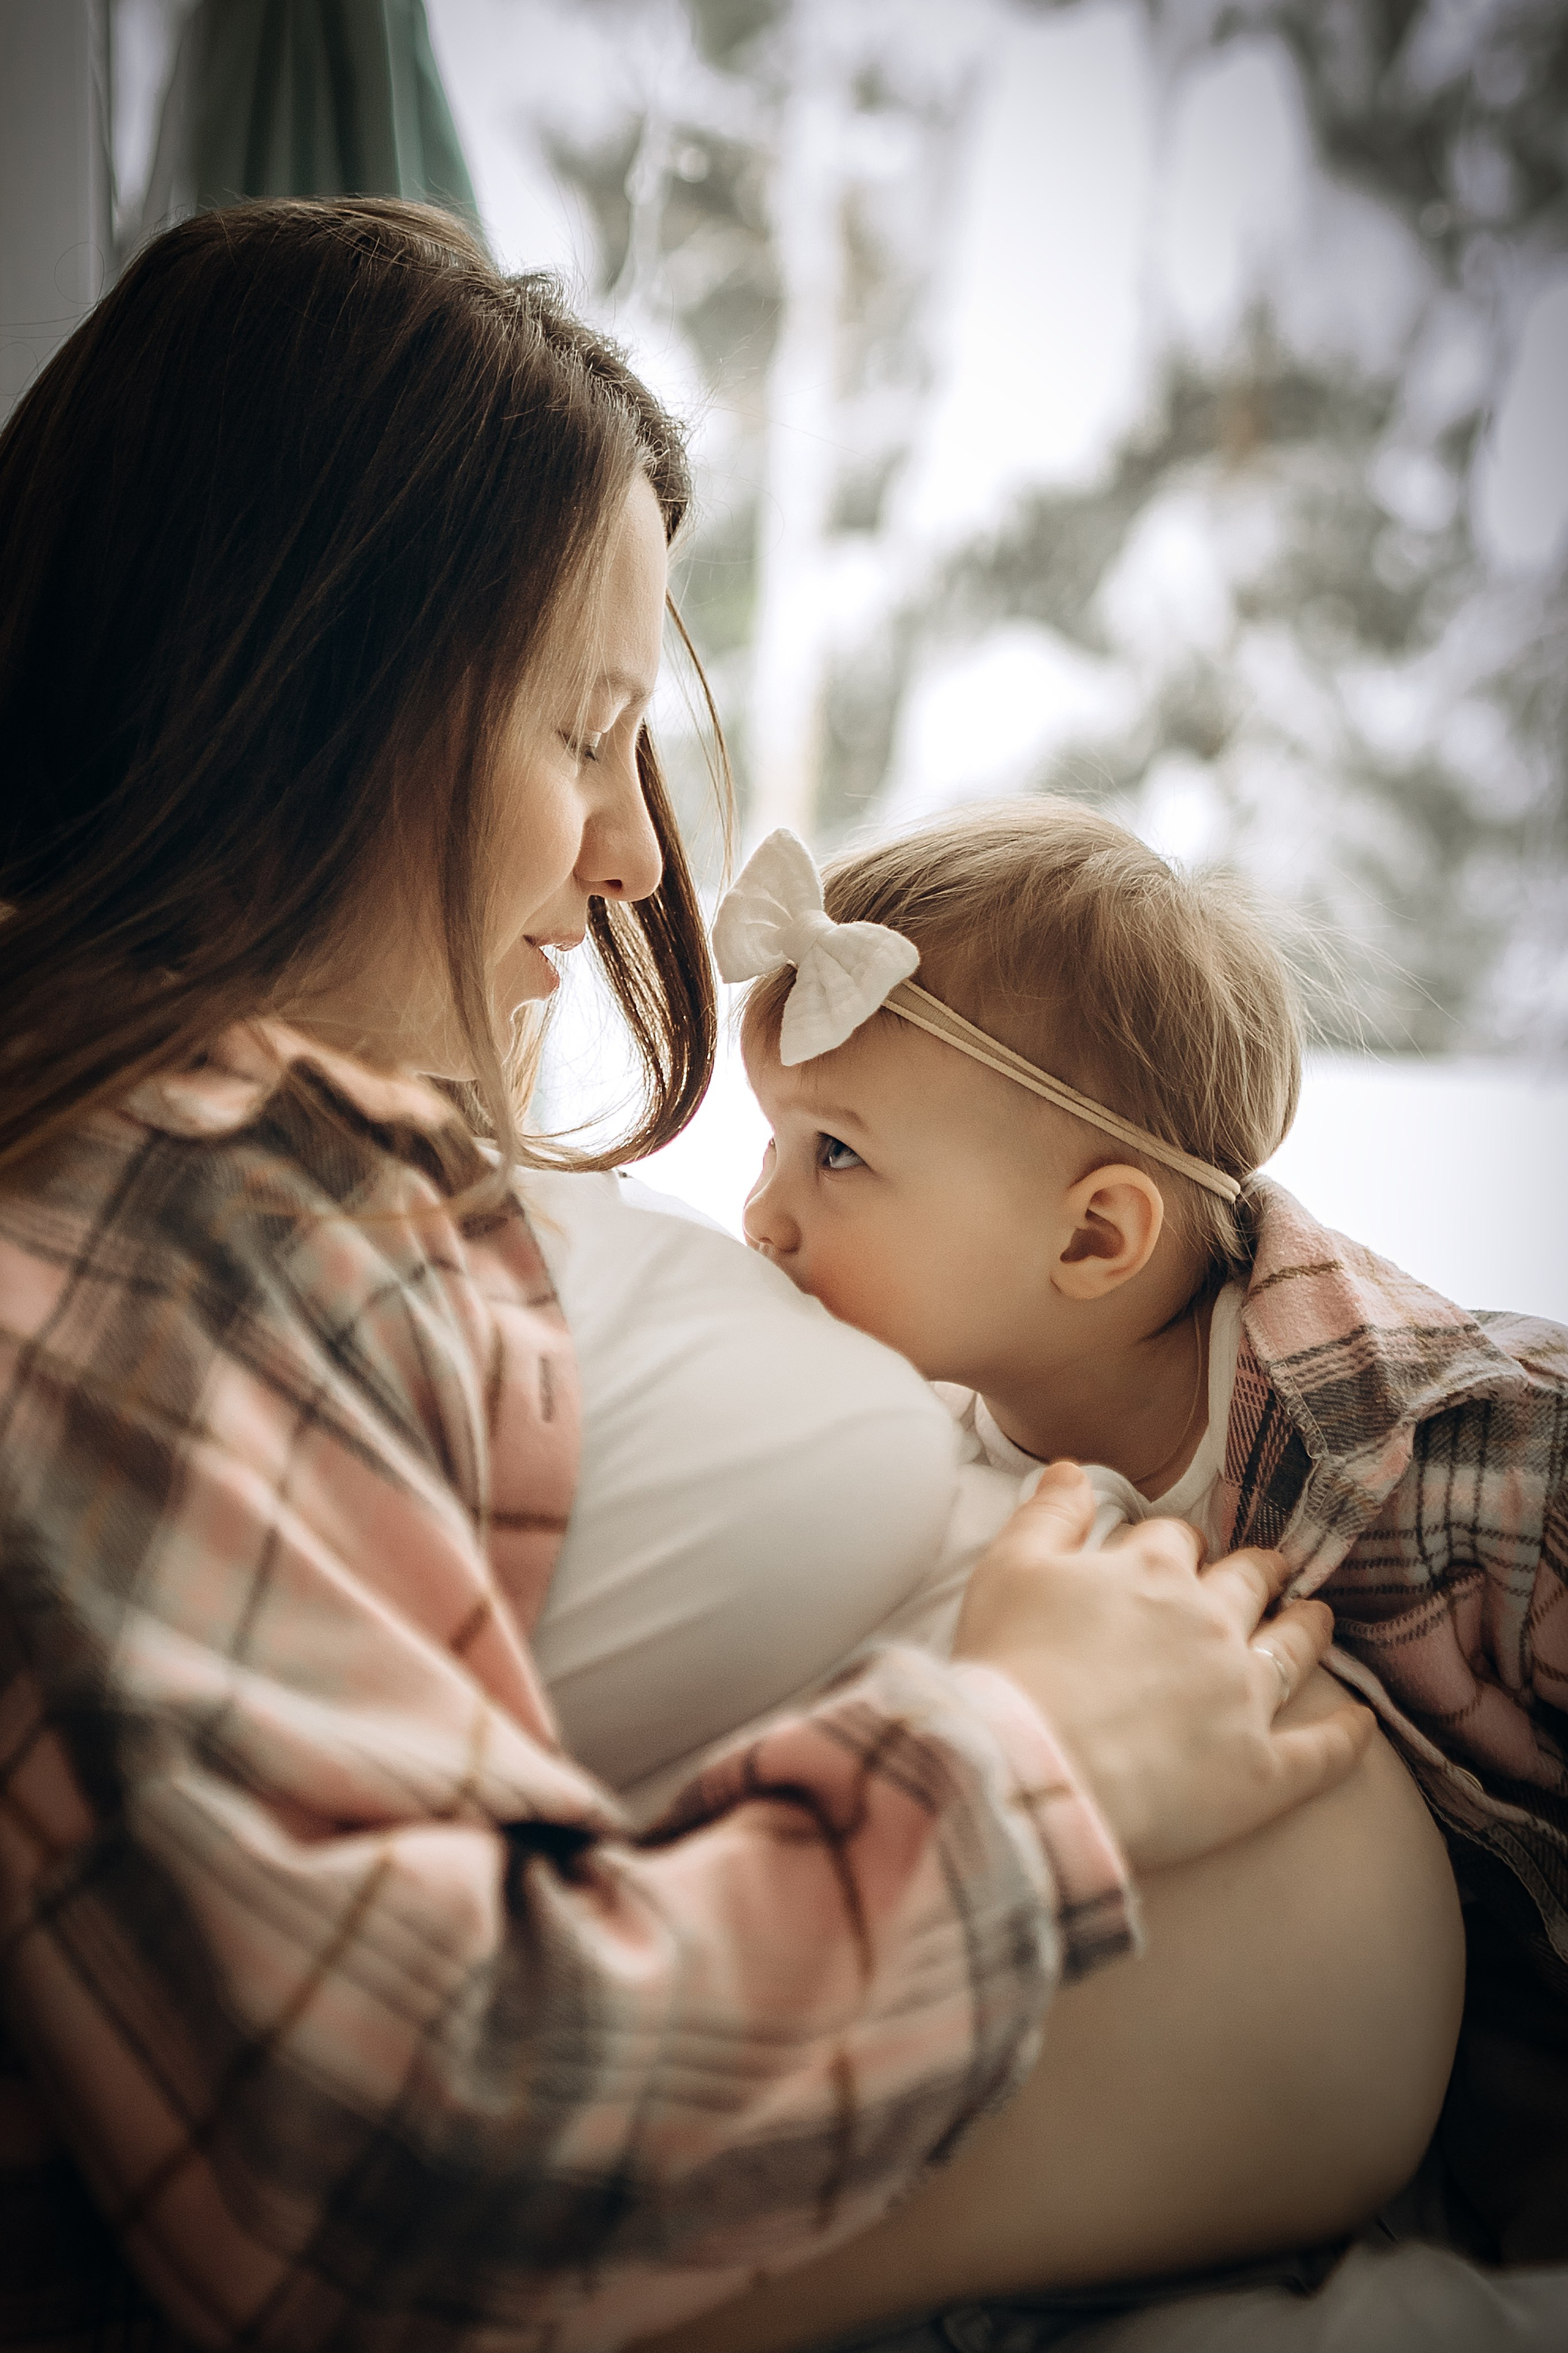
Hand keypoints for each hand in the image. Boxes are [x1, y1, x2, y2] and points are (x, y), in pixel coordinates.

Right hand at [953, 1461, 1374, 1871]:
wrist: (1030, 1772)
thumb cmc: (1008, 1668)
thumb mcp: (1009, 1570)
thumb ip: (1047, 1515)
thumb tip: (1072, 1469)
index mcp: (1153, 1573)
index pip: (1177, 1542)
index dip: (1175, 1549)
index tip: (1172, 1559)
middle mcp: (1210, 1623)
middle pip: (1248, 1583)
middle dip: (1257, 1574)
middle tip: (1268, 1574)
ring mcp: (1243, 1697)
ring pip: (1293, 1648)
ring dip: (1308, 1628)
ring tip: (1319, 1618)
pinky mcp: (1261, 1772)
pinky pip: (1322, 1752)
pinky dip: (1347, 1736)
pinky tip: (1363, 1724)